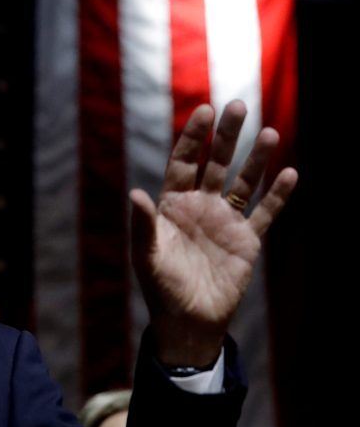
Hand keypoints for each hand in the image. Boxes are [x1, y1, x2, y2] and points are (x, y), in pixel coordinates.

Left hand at [129, 100, 297, 366]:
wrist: (188, 321)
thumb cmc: (161, 287)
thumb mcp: (148, 256)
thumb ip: (143, 225)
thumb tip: (135, 193)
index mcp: (173, 204)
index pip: (183, 161)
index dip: (193, 137)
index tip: (204, 110)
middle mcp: (201, 206)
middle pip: (216, 163)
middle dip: (227, 136)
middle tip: (239, 106)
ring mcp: (226, 221)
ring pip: (245, 182)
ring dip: (257, 159)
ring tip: (271, 133)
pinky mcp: (247, 240)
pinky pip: (265, 212)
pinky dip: (278, 195)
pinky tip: (291, 173)